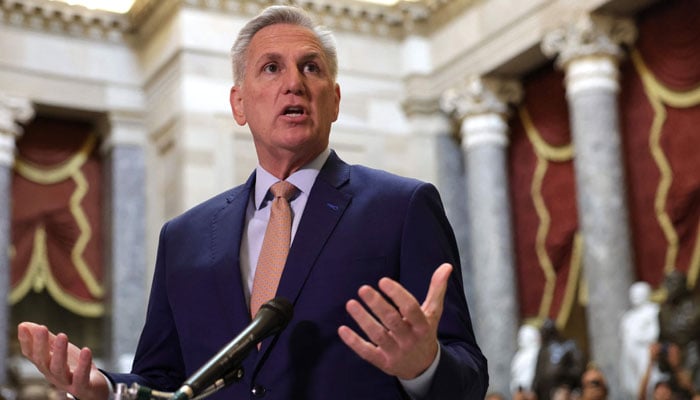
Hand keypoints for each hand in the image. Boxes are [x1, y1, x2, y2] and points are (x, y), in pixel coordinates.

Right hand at [17, 322, 109, 399]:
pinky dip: (83, 365)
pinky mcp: (83, 387)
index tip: (23, 326)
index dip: (26, 342)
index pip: (31, 355)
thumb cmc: (74, 368)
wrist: (94, 388)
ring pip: (59, 369)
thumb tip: (25, 324)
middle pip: (43, 361)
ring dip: (60, 353)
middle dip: (41, 344)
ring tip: (62, 335)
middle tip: (41, 328)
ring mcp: (67, 382)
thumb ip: (46, 339)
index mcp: (46, 366)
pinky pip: (81, 378)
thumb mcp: (60, 351)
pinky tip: (86, 350)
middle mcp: (53, 375)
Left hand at [337, 263, 452, 379]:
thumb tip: (446, 265)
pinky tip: (342, 329)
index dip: (397, 294)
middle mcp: (410, 339)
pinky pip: (367, 353)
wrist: (424, 367)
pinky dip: (354, 342)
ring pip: (378, 336)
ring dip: (363, 320)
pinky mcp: (383, 363)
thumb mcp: (433, 312)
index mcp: (423, 325)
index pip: (411, 308)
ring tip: (350, 303)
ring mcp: (396, 352)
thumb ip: (437, 289)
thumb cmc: (425, 332)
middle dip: (377, 305)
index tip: (383, 281)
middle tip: (363, 288)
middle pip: (393, 321)